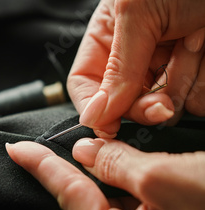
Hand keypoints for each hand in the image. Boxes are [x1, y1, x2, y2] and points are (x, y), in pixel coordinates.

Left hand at [6, 140, 204, 209]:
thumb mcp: (163, 176)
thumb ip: (113, 163)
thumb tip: (85, 152)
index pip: (68, 196)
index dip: (39, 167)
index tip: (16, 150)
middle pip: (84, 204)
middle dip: (68, 171)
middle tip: (42, 148)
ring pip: (106, 207)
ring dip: (98, 177)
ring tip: (87, 152)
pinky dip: (121, 188)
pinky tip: (118, 169)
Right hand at [68, 0, 204, 136]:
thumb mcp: (137, 13)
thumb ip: (117, 68)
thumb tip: (94, 115)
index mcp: (107, 39)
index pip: (85, 86)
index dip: (95, 110)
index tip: (109, 127)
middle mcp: (134, 56)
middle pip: (124, 105)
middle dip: (142, 106)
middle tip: (160, 105)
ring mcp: (166, 65)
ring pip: (162, 105)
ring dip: (180, 87)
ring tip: (192, 48)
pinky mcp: (196, 72)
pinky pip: (194, 99)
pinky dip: (202, 84)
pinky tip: (203, 48)